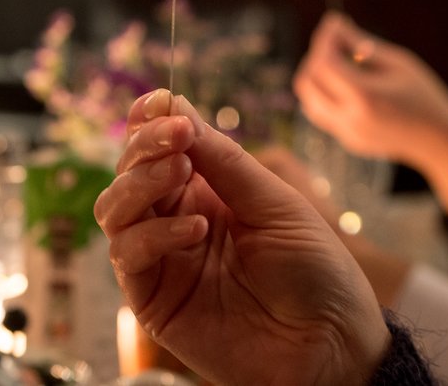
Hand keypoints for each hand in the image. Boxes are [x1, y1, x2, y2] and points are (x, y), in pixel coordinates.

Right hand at [95, 89, 390, 385]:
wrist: (332, 344)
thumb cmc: (315, 271)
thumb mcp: (275, 201)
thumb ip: (222, 160)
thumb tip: (176, 105)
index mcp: (208, 189)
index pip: (160, 146)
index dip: (151, 120)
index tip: (160, 103)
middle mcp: (176, 218)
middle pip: (129, 170)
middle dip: (146, 146)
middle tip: (177, 138)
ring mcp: (163, 259)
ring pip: (114, 209)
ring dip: (140, 183)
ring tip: (181, 176)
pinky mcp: (153, 299)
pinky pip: (127, 256)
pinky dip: (153, 234)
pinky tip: (194, 228)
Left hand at [294, 12, 447, 214]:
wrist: (441, 141)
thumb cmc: (425, 95)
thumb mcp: (399, 62)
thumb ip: (362, 44)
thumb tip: (334, 25)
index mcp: (364, 97)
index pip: (323, 62)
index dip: (325, 38)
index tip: (335, 22)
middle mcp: (350, 119)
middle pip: (307, 81)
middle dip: (316, 56)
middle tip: (337, 42)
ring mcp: (346, 134)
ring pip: (308, 100)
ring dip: (316, 76)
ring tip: (342, 61)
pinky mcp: (348, 142)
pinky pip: (321, 113)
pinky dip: (324, 93)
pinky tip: (348, 83)